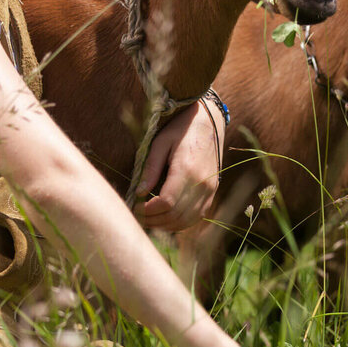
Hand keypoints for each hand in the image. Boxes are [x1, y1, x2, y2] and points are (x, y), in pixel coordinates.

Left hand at [137, 99, 223, 231]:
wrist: (210, 121)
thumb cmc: (182, 129)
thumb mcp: (161, 142)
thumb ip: (151, 168)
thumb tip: (139, 192)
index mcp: (187, 169)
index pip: (166, 203)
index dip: (148, 210)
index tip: (135, 206)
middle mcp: (201, 183)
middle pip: (176, 215)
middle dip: (154, 220)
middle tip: (138, 216)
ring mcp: (209, 189)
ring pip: (187, 220)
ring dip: (166, 225)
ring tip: (150, 219)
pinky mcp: (213, 192)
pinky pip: (197, 216)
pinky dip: (180, 223)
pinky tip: (167, 217)